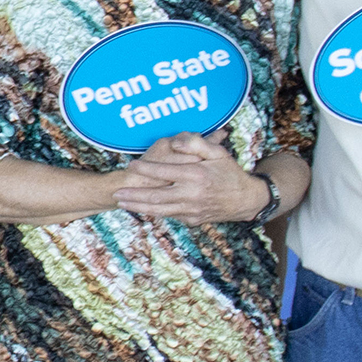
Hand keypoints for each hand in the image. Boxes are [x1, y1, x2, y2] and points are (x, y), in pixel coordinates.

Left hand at [112, 132, 266, 224]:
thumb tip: (176, 142)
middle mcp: (191, 195)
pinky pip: (170, 215)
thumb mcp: (218, 152)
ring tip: (122, 203)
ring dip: (138, 207)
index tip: (131, 166)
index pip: (164, 172)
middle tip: (116, 193)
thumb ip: (196, 144)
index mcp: (195, 175)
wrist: (245, 200)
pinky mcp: (192, 219)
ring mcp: (191, 210)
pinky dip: (154, 213)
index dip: (145, 169)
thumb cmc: (230, 173)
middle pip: (155, 197)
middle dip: (133, 196)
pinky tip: (142, 209)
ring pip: (159, 211)